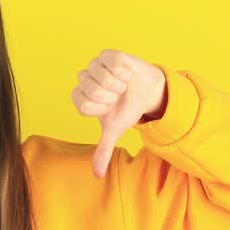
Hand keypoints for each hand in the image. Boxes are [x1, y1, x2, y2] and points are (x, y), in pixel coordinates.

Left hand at [71, 49, 166, 177]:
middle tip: (118, 95)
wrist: (147, 91)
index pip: (83, 104)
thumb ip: (103, 150)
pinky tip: (127, 75)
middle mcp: (85, 80)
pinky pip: (113, 63)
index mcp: (81, 98)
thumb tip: (97, 175)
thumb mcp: (115, 130)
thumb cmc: (127, 108)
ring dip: (118, 84)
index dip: (101, 107)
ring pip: (101, 76)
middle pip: (90, 89)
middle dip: (110, 96)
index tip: (110, 107)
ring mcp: (95, 65)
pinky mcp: (108, 55)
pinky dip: (124, 72)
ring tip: (123, 85)